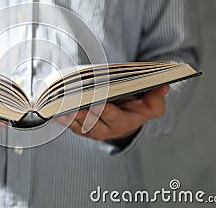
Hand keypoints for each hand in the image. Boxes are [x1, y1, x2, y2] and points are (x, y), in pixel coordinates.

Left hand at [52, 85, 169, 140]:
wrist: (124, 120)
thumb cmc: (137, 109)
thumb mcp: (151, 104)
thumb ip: (157, 96)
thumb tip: (163, 85)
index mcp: (123, 122)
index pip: (114, 117)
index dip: (105, 111)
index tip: (97, 102)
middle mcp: (105, 130)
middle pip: (92, 126)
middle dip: (82, 117)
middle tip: (73, 106)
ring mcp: (90, 130)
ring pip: (77, 126)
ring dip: (67, 118)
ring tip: (58, 107)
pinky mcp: (79, 126)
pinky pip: (68, 124)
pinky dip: (60, 118)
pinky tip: (52, 110)